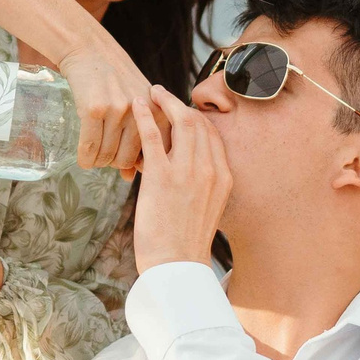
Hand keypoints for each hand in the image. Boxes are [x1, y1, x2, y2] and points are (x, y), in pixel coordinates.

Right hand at [54, 38, 151, 174]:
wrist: (92, 52)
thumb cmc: (118, 81)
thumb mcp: (139, 105)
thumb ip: (141, 138)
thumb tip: (128, 177)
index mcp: (158, 112)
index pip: (153, 155)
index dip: (139, 164)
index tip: (130, 163)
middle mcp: (141, 113)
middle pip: (127, 160)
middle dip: (115, 164)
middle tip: (107, 159)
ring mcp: (118, 111)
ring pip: (107, 156)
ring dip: (99, 162)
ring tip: (95, 157)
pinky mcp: (94, 110)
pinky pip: (89, 147)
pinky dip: (85, 158)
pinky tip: (84, 158)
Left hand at [130, 87, 231, 271]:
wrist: (177, 266)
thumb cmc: (186, 243)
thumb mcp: (207, 209)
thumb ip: (203, 185)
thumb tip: (189, 171)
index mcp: (223, 177)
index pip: (212, 135)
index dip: (196, 118)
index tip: (181, 112)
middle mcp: (209, 170)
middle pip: (198, 123)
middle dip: (180, 104)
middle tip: (163, 95)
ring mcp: (187, 172)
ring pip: (180, 122)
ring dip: (165, 102)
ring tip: (151, 93)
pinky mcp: (161, 177)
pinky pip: (153, 136)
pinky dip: (144, 115)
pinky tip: (136, 104)